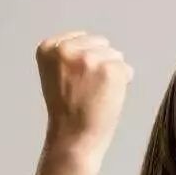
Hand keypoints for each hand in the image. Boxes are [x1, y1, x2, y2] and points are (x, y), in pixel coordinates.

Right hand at [36, 31, 133, 161]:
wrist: (73, 137)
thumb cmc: (67, 109)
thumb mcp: (56, 73)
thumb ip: (70, 55)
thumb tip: (100, 44)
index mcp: (48, 47)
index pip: (82, 38)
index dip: (84, 61)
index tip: (75, 81)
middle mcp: (66, 49)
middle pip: (101, 44)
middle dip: (100, 64)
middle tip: (86, 89)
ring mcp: (89, 58)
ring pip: (115, 55)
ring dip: (112, 74)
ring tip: (95, 94)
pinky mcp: (110, 69)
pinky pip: (127, 69)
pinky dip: (123, 83)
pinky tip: (107, 97)